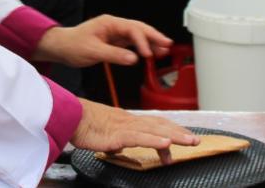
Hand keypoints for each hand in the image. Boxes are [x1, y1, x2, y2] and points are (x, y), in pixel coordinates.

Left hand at [32, 14, 171, 66]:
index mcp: (109, 23)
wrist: (60, 48)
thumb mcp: (92, 51)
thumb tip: (133, 58)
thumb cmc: (72, 46)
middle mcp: (114, 26)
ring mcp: (114, 33)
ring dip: (150, 42)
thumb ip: (113, 55)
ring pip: (137, 36)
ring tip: (165, 50)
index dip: (142, 41)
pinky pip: (131, 43)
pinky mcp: (113, 42)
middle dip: (153, 36)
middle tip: (168, 44)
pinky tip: (150, 54)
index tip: (148, 54)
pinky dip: (141, 48)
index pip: (131, 29)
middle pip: (138, 29)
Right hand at [72, 99, 198, 164]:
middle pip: (160, 125)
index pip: (155, 123)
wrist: (68, 116)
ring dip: (174, 136)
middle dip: (179, 132)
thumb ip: (116, 139)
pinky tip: (165, 143)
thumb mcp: (104, 133)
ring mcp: (124, 127)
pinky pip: (138, 137)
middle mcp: (129, 121)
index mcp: (128, 120)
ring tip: (189, 141)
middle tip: (196, 140)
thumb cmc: (83, 124)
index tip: (184, 137)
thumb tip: (121, 147)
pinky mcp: (116, 134)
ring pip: (154, 130)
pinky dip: (154, 140)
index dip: (172, 129)